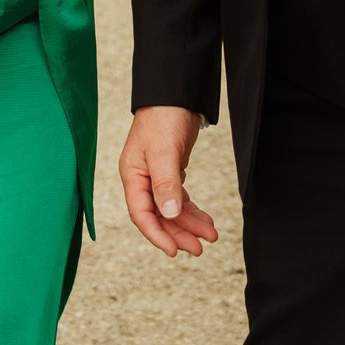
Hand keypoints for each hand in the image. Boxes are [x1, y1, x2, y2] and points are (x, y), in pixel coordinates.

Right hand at [119, 106, 219, 256]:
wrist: (176, 94)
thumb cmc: (164, 117)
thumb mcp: (163, 152)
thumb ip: (165, 184)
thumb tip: (169, 214)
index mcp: (133, 175)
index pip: (141, 213)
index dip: (157, 234)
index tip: (175, 250)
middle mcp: (142, 179)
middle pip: (158, 216)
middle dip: (179, 233)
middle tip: (200, 249)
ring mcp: (156, 176)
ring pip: (171, 209)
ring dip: (189, 224)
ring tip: (211, 236)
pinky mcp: (171, 171)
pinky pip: (179, 199)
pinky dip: (192, 211)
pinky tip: (205, 220)